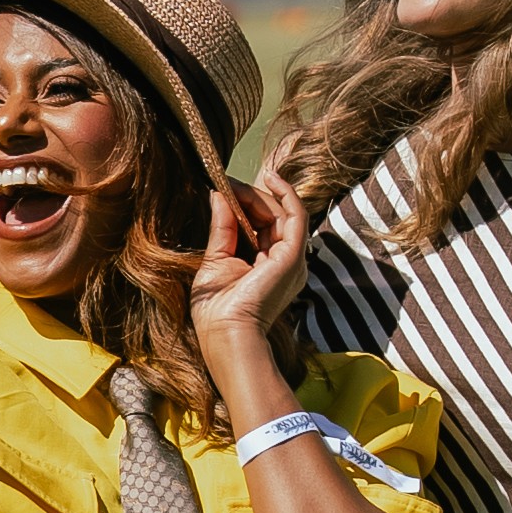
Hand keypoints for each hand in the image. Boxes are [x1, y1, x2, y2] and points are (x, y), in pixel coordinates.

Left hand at [187, 168, 310, 363]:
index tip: (223, 188)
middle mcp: (284, 261)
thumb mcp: (215, 260)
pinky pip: (296, 215)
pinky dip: (286, 194)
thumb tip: (218, 195)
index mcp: (267, 265)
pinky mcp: (293, 256)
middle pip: (272, 216)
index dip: (244, 203)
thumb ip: (221, 227)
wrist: (225, 334)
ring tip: (235, 185)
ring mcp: (292, 258)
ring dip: (259, 194)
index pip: (261, 224)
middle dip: (249, 197)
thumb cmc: (216, 310)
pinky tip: (271, 178)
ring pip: (282, 213)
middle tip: (227, 184)